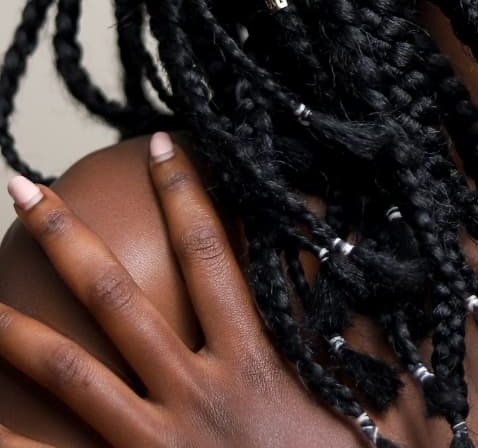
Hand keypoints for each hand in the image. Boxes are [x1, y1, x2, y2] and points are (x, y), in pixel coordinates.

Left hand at [0, 133, 366, 446]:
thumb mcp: (358, 396)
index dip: (185, 193)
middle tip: (25, 186)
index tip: (159, 143)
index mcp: (250, 358)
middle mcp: (192, 389)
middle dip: (68, 239)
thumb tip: (350, 272)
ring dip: (13, 332)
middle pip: (116, 299)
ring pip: (70, 373)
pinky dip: (9, 436)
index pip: (211, 255)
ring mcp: (153, 440)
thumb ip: (354, 335)